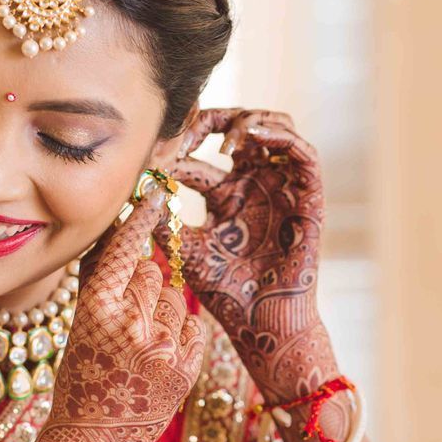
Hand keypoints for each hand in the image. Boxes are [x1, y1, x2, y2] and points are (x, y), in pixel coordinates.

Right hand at [43, 186, 205, 441]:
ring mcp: (162, 348)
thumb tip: (121, 237)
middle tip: (128, 316)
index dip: (139, 221)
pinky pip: (194, 326)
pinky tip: (160, 355)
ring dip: (164, 311)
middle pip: (153, 273)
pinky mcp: (186, 369)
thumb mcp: (79, 327)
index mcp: (95, 309)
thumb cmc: (81, 380)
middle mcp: (130, 324)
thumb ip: (101, 283)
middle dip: (144, 284)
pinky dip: (181, 334)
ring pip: (177, 298)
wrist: (93, 440)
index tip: (155, 196)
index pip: (125, 251)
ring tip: (141, 343)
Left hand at [165, 107, 325, 378]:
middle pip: (241, 127)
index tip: (158, 149)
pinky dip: (279, 136)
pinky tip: (251, 137)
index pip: (201, 152)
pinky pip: (303, 153)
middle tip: (191, 125)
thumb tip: (132, 188)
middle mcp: (256, 184)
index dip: (179, 142)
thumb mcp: (184, 249)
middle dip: (215, 118)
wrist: (260, 322)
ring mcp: (284, 188)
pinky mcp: (309, 198)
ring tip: (224, 137)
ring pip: (276, 129)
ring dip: (250, 121)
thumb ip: (160, 220)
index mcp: (226, 194)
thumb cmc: (225, 292)